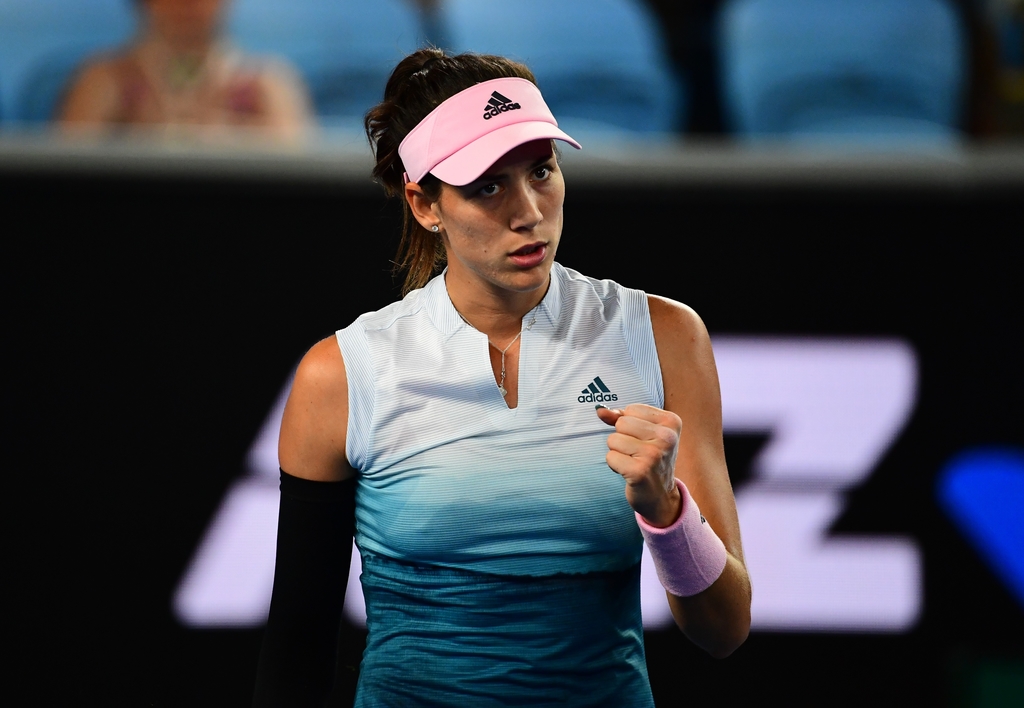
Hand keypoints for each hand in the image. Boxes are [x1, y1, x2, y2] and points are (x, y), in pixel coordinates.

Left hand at [596, 403, 682, 526]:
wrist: (661, 496)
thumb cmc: (651, 460)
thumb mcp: (643, 433)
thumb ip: (621, 417)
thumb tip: (600, 410)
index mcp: (671, 422)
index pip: (632, 409)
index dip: (631, 426)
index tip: (644, 440)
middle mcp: (666, 436)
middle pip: (621, 423)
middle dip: (622, 438)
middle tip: (638, 453)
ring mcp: (654, 454)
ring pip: (613, 439)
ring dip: (618, 452)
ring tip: (633, 462)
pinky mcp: (639, 471)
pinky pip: (610, 457)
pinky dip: (615, 465)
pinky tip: (629, 472)